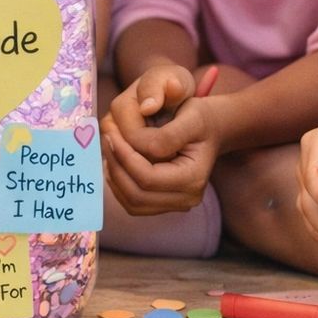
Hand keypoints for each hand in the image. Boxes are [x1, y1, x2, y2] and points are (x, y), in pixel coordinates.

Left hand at [102, 65, 217, 213]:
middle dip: (116, 166)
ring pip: (132, 203)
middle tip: (105, 139)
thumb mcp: (191, 113)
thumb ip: (167, 128)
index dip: (124, 156)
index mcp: (193, 178)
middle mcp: (187, 198)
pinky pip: (134, 203)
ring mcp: (176, 205)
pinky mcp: (164, 203)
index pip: (147, 177)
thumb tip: (141, 127)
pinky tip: (116, 160)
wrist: (211, 129)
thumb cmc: (200, 117)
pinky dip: (119, 183)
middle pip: (137, 195)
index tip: (110, 132)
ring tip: (109, 148)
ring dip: (114, 176)